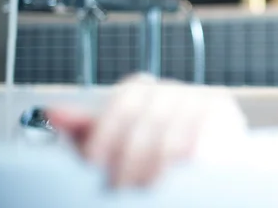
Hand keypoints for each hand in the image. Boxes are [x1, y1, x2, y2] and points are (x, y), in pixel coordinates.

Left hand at [47, 74, 246, 187]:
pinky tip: (176, 178)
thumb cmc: (161, 156)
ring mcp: (203, 99)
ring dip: (154, 166)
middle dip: (128, 156)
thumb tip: (51, 110)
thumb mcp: (120, 144)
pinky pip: (201, 140)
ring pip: (171, 132)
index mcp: (149, 90)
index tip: (95, 161)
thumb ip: (89, 129)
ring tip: (146, 188)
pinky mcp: (226, 115)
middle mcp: (176, 89)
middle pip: (146, 117)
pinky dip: (185, 162)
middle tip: (119, 186)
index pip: (126, 97)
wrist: (216, 162)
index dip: (106, 129)